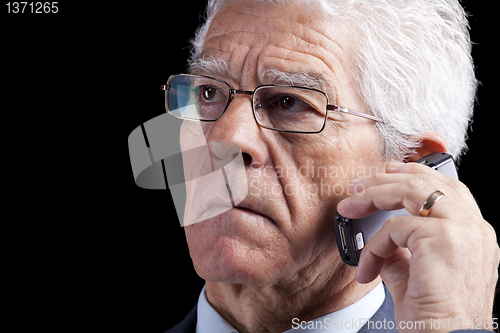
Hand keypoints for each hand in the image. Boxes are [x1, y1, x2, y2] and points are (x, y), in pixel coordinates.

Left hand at [337, 161, 499, 331]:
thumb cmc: (435, 319)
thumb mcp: (415, 276)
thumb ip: (401, 252)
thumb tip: (380, 241)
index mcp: (474, 234)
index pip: (448, 188)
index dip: (415, 174)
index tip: (388, 172)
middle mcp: (474, 227)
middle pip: (426, 182)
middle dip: (385, 180)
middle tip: (356, 187)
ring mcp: (462, 229)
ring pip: (412, 190)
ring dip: (374, 194)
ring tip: (349, 206)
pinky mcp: (442, 238)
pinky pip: (394, 228)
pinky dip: (374, 246)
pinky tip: (368, 268)